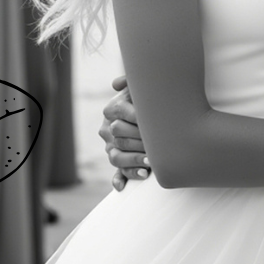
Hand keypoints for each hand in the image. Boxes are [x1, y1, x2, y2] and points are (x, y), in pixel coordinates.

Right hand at [100, 72, 146, 189]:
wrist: (155, 112)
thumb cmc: (150, 98)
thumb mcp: (142, 86)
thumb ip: (132, 79)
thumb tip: (115, 84)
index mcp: (112, 109)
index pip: (119, 111)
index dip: (136, 117)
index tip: (152, 122)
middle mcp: (108, 129)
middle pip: (118, 137)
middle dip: (138, 142)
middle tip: (155, 147)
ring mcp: (111, 147)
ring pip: (116, 157)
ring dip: (132, 161)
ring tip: (148, 165)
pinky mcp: (119, 162)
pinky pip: (117, 173)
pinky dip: (120, 179)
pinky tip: (126, 184)